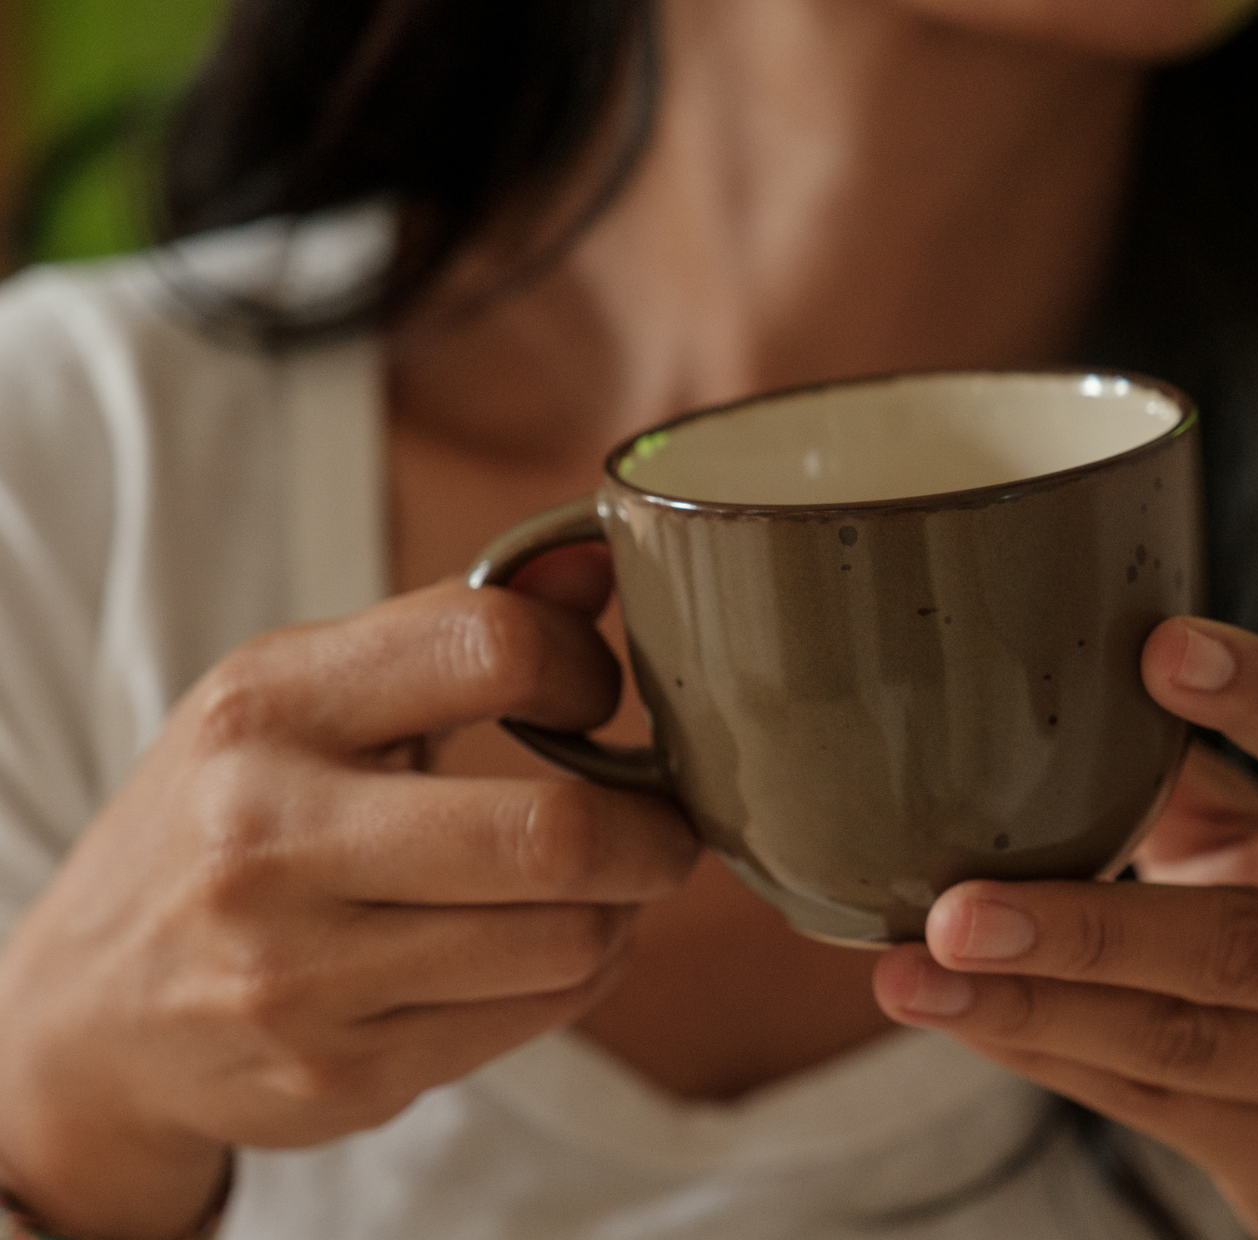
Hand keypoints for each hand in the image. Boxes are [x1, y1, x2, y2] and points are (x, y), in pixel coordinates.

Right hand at [0, 551, 697, 1239]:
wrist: (90, 1008)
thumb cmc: (230, 818)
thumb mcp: (301, 696)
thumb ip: (454, 625)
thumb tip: (599, 555)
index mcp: (267, 706)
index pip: (490, 646)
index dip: (586, 667)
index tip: (598, 697)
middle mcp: (269, 839)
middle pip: (554, 834)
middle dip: (656, 830)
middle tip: (667, 821)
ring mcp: (299, 974)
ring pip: (569, 940)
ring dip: (624, 910)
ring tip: (604, 885)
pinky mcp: (339, 1076)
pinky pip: (539, 1017)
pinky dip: (578, 974)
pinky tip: (542, 946)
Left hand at [874, 618, 1257, 1238]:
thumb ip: (1198, 786)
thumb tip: (1068, 706)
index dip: (1255, 710)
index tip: (1161, 651)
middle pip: (1238, 950)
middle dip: (1087, 932)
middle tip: (955, 911)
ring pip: (1174, 1043)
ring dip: (1029, 1007)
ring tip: (911, 976)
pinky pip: (1143, 1104)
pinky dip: (1040, 1052)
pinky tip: (956, 1014)